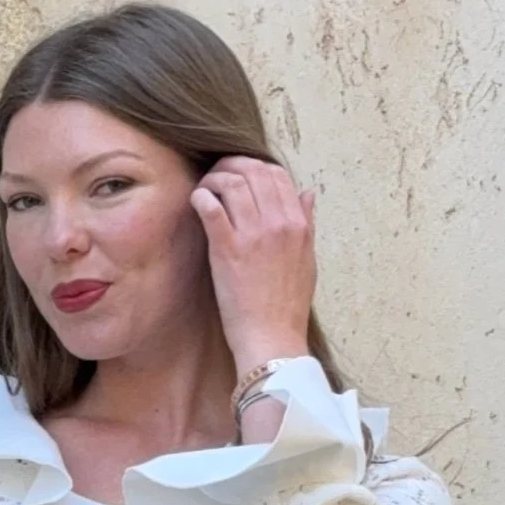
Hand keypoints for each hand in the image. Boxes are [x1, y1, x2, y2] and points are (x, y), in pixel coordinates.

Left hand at [189, 156, 316, 376]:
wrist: (272, 339)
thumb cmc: (287, 307)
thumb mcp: (307, 261)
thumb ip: (307, 224)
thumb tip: (307, 193)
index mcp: (297, 225)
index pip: (277, 175)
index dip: (254, 166)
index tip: (239, 174)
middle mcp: (277, 223)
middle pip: (253, 171)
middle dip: (230, 165)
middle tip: (216, 176)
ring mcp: (253, 235)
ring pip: (232, 182)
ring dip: (213, 179)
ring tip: (204, 189)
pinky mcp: (227, 250)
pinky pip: (211, 207)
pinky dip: (201, 196)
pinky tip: (196, 201)